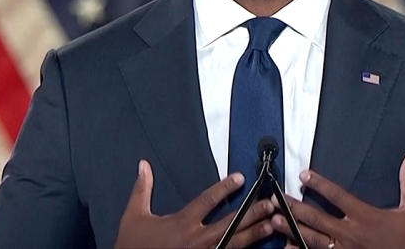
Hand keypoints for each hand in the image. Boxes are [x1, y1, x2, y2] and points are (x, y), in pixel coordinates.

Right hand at [115, 160, 274, 247]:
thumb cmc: (132, 245)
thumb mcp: (134, 216)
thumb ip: (142, 190)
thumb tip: (143, 165)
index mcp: (181, 223)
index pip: (207, 201)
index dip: (225, 188)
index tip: (240, 178)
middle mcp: (196, 240)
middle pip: (230, 224)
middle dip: (252, 212)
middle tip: (270, 203)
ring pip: (234, 244)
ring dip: (254, 234)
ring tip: (272, 224)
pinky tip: (257, 248)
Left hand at [270, 154, 404, 248]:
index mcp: (366, 216)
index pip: (337, 195)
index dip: (319, 184)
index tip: (304, 174)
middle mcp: (352, 233)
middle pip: (316, 218)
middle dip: (294, 207)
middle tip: (276, 199)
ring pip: (312, 239)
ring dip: (291, 229)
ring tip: (274, 221)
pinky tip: (289, 247)